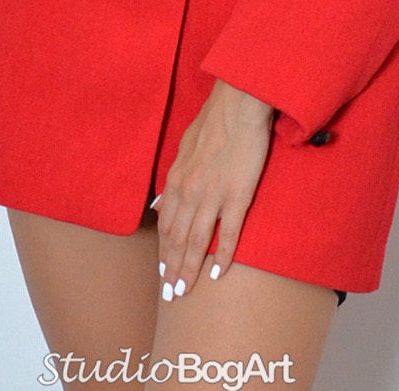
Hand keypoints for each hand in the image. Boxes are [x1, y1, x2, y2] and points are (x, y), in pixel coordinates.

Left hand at [155, 79, 274, 301]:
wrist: (238, 103)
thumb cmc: (213, 122)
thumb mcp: (183, 148)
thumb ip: (173, 179)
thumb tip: (159, 204)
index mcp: (177, 180)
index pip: (166, 225)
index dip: (163, 252)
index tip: (162, 272)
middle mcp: (190, 191)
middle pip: (177, 239)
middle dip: (172, 269)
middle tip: (171, 294)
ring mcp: (213, 195)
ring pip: (197, 242)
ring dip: (190, 270)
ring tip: (186, 291)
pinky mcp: (237, 195)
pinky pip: (228, 233)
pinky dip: (222, 256)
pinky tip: (218, 273)